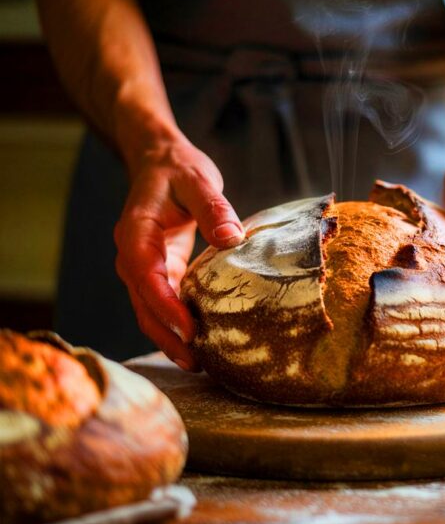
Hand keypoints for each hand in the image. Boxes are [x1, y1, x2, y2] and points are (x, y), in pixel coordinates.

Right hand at [114, 139, 243, 370]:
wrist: (159, 160)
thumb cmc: (178, 169)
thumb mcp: (198, 179)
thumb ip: (214, 207)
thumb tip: (233, 238)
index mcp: (137, 230)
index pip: (144, 273)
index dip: (164, 305)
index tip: (189, 329)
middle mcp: (132, 252)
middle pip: (142, 302)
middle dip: (165, 334)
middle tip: (195, 362)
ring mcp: (142, 264)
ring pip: (148, 308)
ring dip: (168, 336)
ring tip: (196, 363)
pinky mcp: (158, 269)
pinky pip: (161, 302)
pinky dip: (175, 323)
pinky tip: (197, 341)